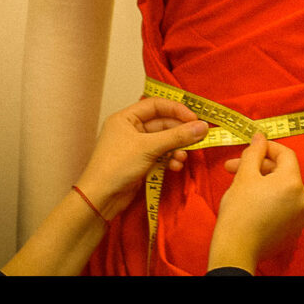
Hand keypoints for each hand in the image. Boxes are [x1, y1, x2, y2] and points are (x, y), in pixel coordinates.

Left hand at [74, 97, 208, 220]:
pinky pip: (162, 155)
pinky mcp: (142, 162)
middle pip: (163, 124)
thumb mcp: (149, 147)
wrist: (100, 198)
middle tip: (198, 138)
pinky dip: (170, 159)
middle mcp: (131, 129)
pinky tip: (176, 166)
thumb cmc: (117, 165)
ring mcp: (137, 146)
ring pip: (165, 141)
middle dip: (180, 132)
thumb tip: (203, 126)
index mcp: (126, 118)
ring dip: (177, 148)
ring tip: (183, 157)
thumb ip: (177, 136)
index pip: (156, 105)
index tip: (195, 119)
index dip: (176, 110)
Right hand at [209, 135, 303, 272]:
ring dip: (263, 183)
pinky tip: (251, 202)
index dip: (267, 147)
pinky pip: (284, 207)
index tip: (251, 147)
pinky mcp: (293, 231)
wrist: (236, 250)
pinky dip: (270, 200)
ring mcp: (300, 217)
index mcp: (293, 183)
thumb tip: (260, 137)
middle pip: (283, 172)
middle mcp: (302, 199)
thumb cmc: (239, 212)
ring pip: (283, 190)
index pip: (286, 154)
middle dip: (259, 167)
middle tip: (234, 167)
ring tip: (240, 185)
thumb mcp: (244, 175)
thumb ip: (254, 152)